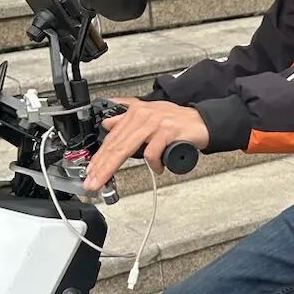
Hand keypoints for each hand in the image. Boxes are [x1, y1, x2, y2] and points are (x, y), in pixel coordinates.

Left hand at [83, 97, 208, 190]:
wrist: (203, 121)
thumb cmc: (178, 122)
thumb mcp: (150, 116)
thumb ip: (128, 120)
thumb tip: (108, 125)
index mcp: (135, 112)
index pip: (112, 137)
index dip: (99, 156)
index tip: (91, 171)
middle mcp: (143, 115)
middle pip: (116, 144)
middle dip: (101, 165)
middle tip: (92, 181)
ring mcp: (155, 123)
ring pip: (127, 148)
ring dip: (112, 167)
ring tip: (106, 180)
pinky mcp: (168, 131)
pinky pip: (153, 152)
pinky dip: (154, 163)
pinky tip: (158, 169)